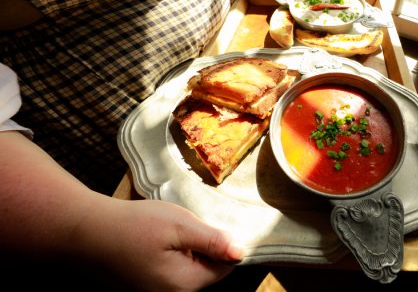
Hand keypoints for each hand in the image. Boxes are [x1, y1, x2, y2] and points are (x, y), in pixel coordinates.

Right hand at [76, 197, 243, 291]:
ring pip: (185, 269)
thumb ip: (213, 241)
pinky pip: (166, 270)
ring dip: (182, 249)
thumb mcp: (179, 225)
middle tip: (180, 224)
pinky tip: (151, 239)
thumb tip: (241, 252)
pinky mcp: (140, 286)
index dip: (221, 243)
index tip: (206, 225)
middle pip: (205, 270)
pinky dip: (165, 254)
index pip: (224, 267)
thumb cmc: (131, 226)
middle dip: (200, 245)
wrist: (83, 231)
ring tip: (162, 230)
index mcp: (184, 285)